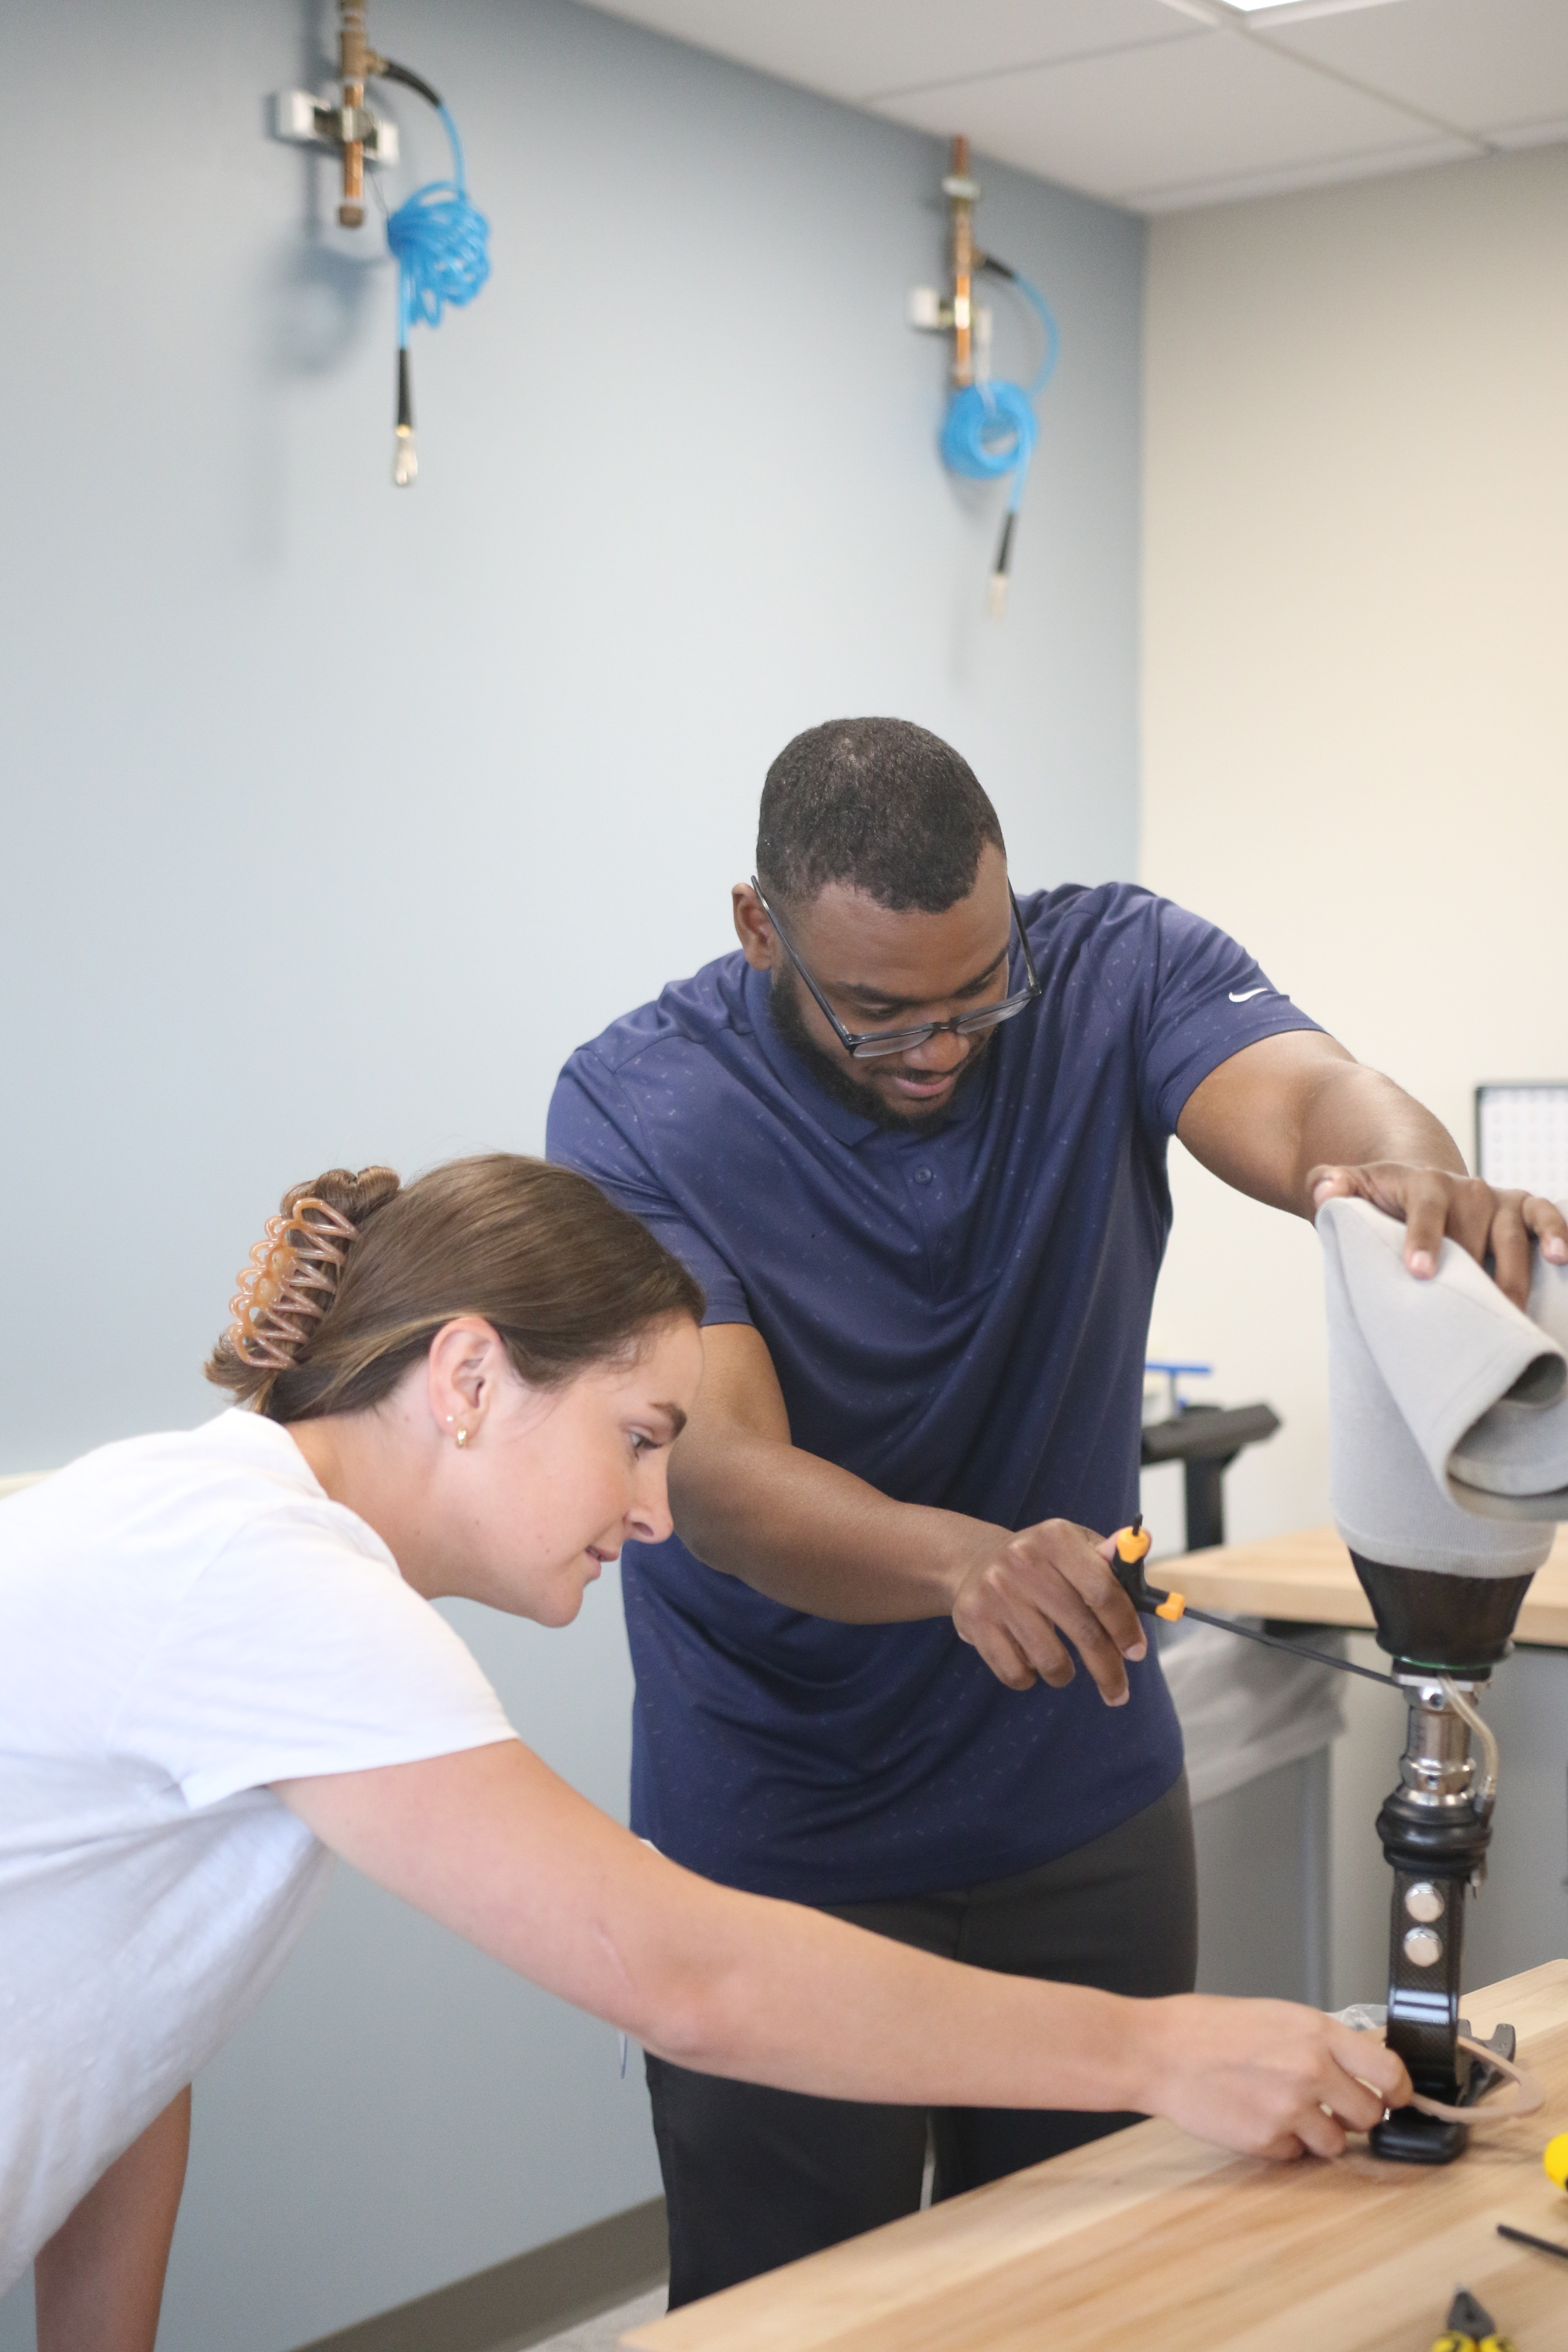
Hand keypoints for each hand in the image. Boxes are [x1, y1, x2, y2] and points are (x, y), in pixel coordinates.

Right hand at [949, 1520, 1146, 1701]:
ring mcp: (996, 1592)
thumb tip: (1143, 1545)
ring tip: (1062, 1667)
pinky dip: (1030, 1677)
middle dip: (1108, 1669)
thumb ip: (1111, 1558)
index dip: (1125, 1628)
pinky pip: (1015, 1673)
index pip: (1103, 1592)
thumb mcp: (1075, 1547)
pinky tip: (1031, 1661)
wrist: (974, 1561)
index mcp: (1056, 1538)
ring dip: (1064, 1674)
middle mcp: (1023, 1561)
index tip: (1137, 1652)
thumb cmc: (1041, 1561)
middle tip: (1118, 1692)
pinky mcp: (975, 1620)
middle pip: (1084, 1632)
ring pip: (1050, 1661)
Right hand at [1137, 1995, 1410, 2161]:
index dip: (1397, 2090)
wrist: (1159, 2051)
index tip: (1394, 2097)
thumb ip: (1317, 2042)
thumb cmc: (1208, 2027)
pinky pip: (1295, 2154)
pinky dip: (1283, 2143)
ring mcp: (1290, 2109)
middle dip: (1356, 2115)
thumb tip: (1352, 2068)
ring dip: (1320, 2134)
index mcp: (1316, 2032)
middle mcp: (1311, 2071)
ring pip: (1336, 2143)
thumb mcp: (1274, 2016)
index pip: (1388, 2071)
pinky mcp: (1267, 2141)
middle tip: (1332, 2106)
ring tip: (1286, 2111)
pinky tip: (1257, 2117)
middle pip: (1370, 2115)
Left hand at [1308, 1161, 1567, 1310]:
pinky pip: (1544, 1216)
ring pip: (1509, 1236)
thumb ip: (1329, 1187)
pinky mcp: (1521, 1209)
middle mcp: (1464, 1188)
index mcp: (1421, 1183)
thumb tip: (1324, 1192)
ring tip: (1506, 1315)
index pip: (1425, 1207)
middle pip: (1472, 1232)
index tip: (1419, 1273)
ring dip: (1510, 1276)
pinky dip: (1556, 1234)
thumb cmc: (1379, 1202)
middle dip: (1469, 1276)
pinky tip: (1560, 1260)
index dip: (1423, 1238)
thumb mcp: (1349, 1190)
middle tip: (1464, 1320)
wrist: (1416, 1189)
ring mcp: (1496, 1198)